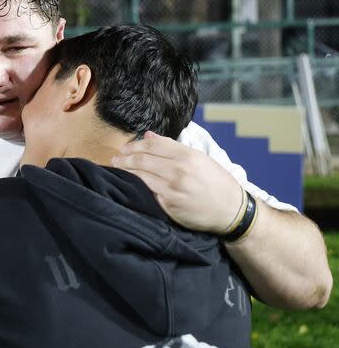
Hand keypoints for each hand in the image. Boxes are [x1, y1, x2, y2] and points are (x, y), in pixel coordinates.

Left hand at [111, 131, 242, 232]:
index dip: (135, 144)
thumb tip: (148, 136)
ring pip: (141, 176)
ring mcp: (173, 188)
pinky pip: (147, 192)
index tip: (125, 147)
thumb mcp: (199, 159)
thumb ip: (172, 147)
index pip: (153, 144)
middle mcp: (179, 170)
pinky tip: (129, 184)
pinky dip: (136, 187)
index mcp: (188, 155)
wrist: (232, 211)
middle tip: (115, 159)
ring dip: (126, 171)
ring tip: (118, 169)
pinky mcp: (169, 205)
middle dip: (125, 158)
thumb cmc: (216, 182)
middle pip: (143, 159)